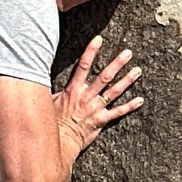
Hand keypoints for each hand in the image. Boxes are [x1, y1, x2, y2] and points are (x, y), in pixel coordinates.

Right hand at [55, 33, 142, 151]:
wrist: (59, 142)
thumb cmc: (52, 123)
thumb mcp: (49, 101)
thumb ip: (54, 89)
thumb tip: (40, 76)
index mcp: (74, 90)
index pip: (83, 66)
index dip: (91, 51)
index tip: (98, 39)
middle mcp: (87, 97)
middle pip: (104, 76)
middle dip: (117, 63)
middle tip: (128, 52)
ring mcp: (96, 108)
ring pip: (115, 91)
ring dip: (127, 80)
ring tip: (138, 70)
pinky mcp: (101, 120)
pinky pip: (118, 112)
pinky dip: (130, 106)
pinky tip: (140, 100)